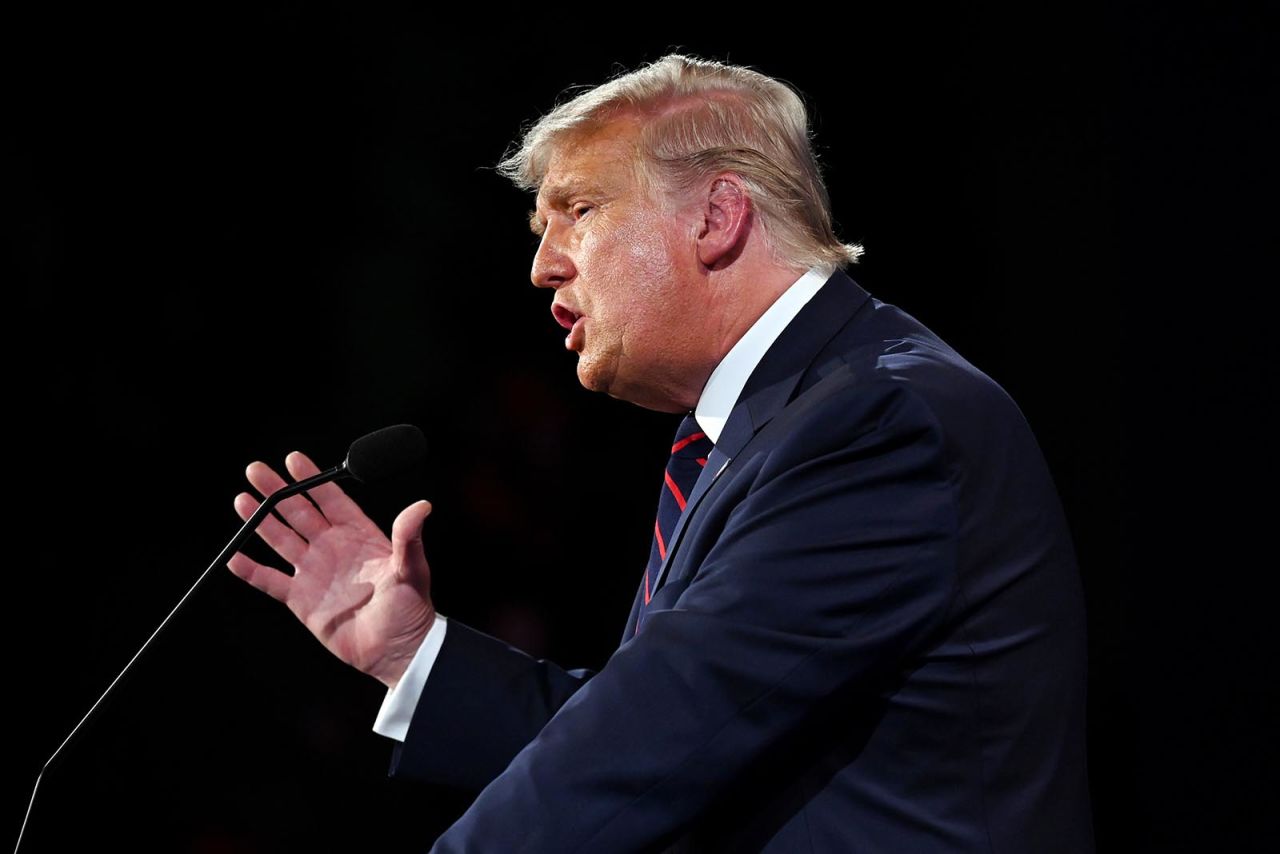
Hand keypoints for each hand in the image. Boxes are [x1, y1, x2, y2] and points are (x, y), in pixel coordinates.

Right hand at [227, 450, 435, 688]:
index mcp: (358, 535)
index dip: (312, 479)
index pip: (330, 499)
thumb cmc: (411, 609)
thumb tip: (422, 507)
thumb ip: (409, 538)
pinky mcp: (301, 599)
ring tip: (242, 501)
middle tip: (255, 471)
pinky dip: (252, 570)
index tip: (294, 459)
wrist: (397, 650)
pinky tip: (235, 557)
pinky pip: (271, 581)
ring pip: (281, 540)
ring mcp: (315, 572)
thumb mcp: (412, 569)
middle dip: (277, 492)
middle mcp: (333, 548)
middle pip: (299, 512)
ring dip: (261, 521)